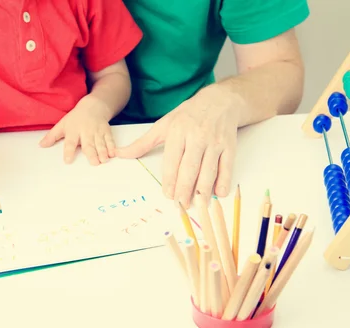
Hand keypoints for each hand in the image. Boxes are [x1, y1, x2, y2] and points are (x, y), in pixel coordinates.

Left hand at [39, 96, 115, 164]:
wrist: (93, 106)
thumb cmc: (76, 118)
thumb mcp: (62, 124)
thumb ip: (52, 136)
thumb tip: (41, 145)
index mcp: (73, 130)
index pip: (70, 142)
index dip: (68, 151)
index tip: (67, 161)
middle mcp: (86, 131)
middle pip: (88, 144)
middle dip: (92, 154)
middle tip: (94, 163)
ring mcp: (97, 131)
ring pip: (100, 143)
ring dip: (103, 152)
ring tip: (104, 160)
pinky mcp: (106, 131)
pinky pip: (109, 140)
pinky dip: (112, 147)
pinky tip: (113, 154)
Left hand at [115, 84, 240, 206]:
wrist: (221, 100)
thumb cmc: (189, 114)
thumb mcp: (164, 124)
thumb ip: (143, 143)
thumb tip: (120, 154)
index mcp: (178, 131)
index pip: (172, 160)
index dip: (170, 179)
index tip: (168, 194)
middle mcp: (197, 136)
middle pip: (190, 168)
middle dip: (185, 189)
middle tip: (181, 205)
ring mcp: (215, 142)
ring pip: (208, 170)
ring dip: (203, 190)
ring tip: (197, 204)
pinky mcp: (229, 146)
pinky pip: (226, 167)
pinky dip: (224, 182)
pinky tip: (218, 194)